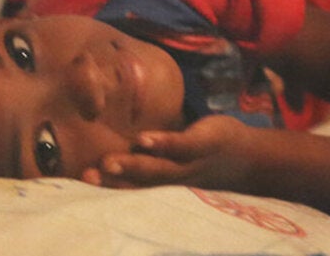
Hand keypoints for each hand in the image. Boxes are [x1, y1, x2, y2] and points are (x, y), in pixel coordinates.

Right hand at [81, 115, 257, 191]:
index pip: (132, 188)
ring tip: (108, 163)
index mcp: (163, 184)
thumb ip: (146, 160)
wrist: (250, 155)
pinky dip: (163, 145)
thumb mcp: (173, 165)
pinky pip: (180, 147)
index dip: (106, 188)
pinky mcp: (203, 146)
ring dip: (133, 167)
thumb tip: (114, 151)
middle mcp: (173, 182)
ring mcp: (189, 165)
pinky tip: (144, 140)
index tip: (79, 183)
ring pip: (157, 170)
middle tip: (87, 178)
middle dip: (113, 183)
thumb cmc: (202, 159)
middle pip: (140, 184)